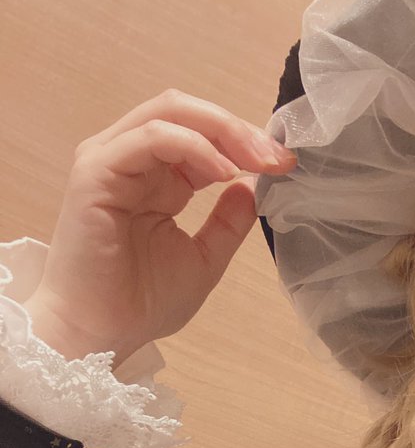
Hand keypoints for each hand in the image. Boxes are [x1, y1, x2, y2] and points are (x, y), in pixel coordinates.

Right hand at [23, 88, 294, 370]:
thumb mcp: (204, 258)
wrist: (100, 335)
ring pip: (168, 112)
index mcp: (156, 179)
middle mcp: (131, 160)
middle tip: (277, 156)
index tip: (284, 164)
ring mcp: (110, 160)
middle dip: (238, 128)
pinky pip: (150, 138)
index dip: (245, 143)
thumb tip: (255, 185)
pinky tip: (224, 173)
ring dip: (221, 130)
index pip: (201, 136)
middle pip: (186, 112)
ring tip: (257, 160)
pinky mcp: (96, 172)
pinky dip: (193, 147)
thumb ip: (228, 222)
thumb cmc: (141, 304)